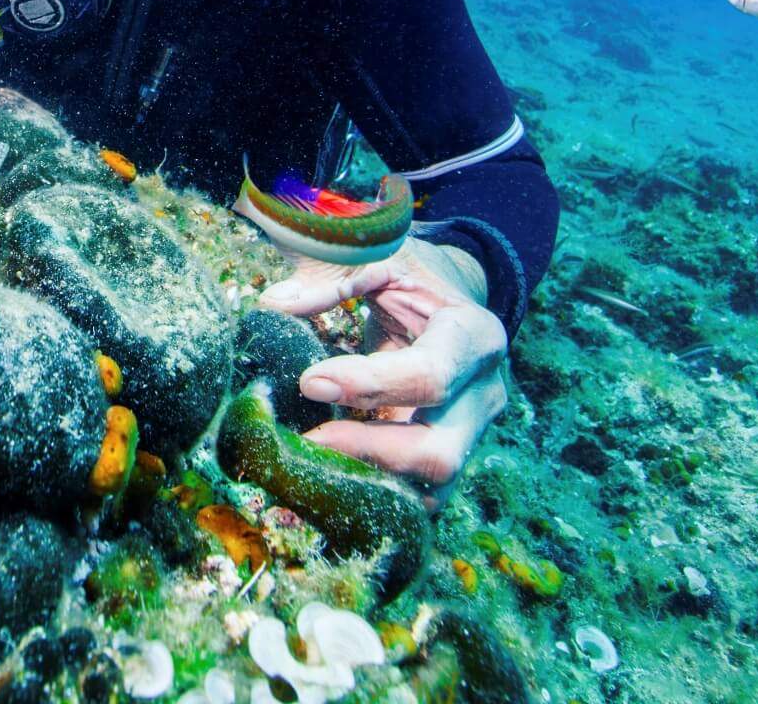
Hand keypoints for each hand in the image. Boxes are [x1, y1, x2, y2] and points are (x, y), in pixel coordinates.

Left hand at [258, 237, 508, 508]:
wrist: (452, 303)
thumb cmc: (415, 278)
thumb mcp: (383, 260)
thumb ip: (332, 281)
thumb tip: (272, 305)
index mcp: (475, 338)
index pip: (430, 376)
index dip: (369, 385)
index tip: (309, 382)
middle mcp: (485, 396)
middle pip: (439, 453)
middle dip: (368, 453)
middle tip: (306, 440)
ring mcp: (471, 437)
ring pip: (430, 491)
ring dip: (367, 485)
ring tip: (308, 465)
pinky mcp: (449, 461)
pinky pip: (416, 497)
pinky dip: (372, 495)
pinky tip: (326, 479)